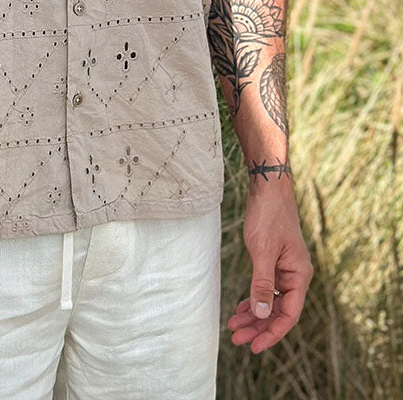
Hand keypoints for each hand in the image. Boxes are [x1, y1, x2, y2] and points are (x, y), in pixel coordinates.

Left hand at [228, 185, 312, 353]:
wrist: (268, 187)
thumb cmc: (268, 216)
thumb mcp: (262, 251)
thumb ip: (262, 284)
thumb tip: (261, 315)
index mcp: (299, 275)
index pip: (288, 315)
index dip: (271, 333)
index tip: (253, 346)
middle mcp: (296, 275)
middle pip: (278, 311)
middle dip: (258, 327)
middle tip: (236, 339)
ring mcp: (286, 268)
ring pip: (271, 301)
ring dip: (254, 315)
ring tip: (234, 327)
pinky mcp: (275, 260)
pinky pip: (266, 288)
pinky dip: (254, 298)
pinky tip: (242, 308)